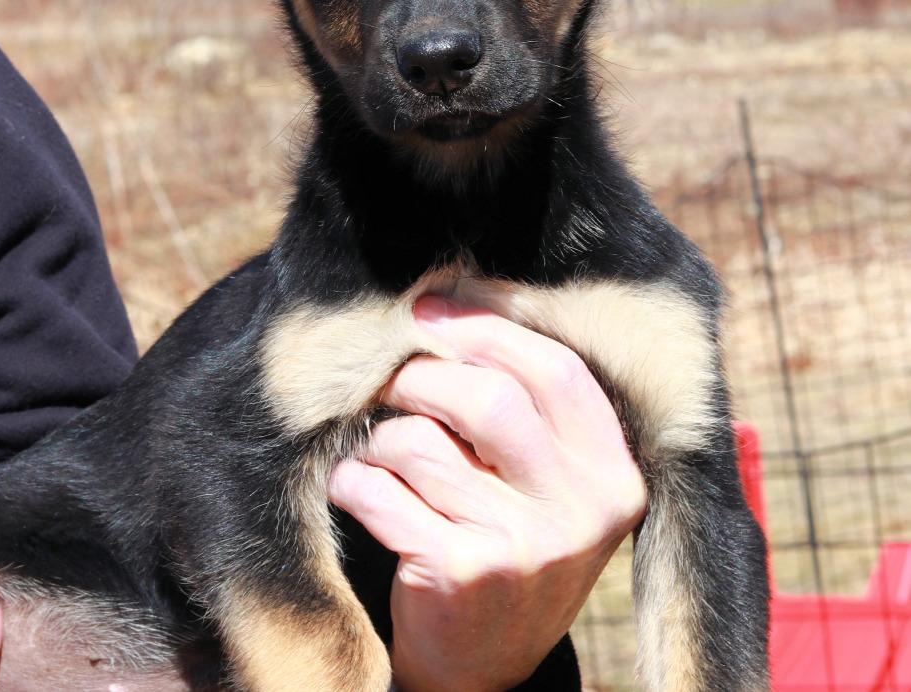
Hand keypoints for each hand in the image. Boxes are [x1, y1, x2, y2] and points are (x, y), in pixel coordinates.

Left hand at [328, 296, 646, 691]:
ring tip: (375, 450)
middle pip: (489, 398)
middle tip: (388, 380)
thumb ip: (525, 409)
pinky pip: (382, 494)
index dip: (485, 330)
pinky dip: (354, 480)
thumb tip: (446, 309)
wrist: (484, 667)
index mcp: (610, 473)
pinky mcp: (463, 574)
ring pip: (422, 443)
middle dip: (422, 377)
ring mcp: (524, 547)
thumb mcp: (545, 483)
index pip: (555, 370)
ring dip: (380, 437)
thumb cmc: (509, 543)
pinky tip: (355, 486)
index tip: (429, 314)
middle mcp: (580, 509)